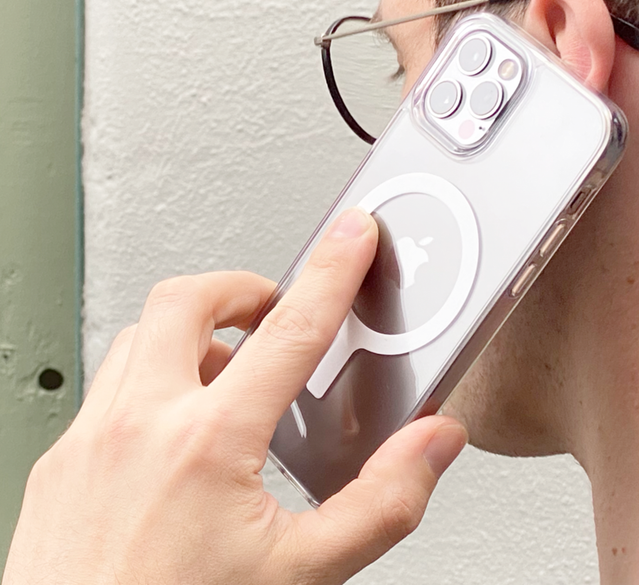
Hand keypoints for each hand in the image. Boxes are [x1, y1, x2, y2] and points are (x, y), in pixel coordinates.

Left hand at [2, 208, 466, 584]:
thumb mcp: (303, 576)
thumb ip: (382, 502)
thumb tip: (430, 444)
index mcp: (208, 445)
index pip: (290, 331)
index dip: (332, 273)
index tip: (351, 236)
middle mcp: (138, 427)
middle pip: (187, 300)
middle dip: (241, 289)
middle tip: (275, 308)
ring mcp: (89, 441)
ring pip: (140, 337)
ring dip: (193, 334)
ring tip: (229, 369)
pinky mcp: (59, 464)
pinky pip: (108, 386)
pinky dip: (151, 379)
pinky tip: (176, 426)